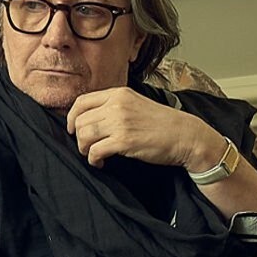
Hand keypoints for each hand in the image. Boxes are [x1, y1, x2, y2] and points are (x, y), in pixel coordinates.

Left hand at [65, 87, 219, 171]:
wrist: (185, 135)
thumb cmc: (162, 124)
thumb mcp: (136, 103)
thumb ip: (115, 106)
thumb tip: (91, 119)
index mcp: (118, 94)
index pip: (81, 102)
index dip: (72, 117)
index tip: (73, 129)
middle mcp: (116, 105)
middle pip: (80, 121)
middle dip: (79, 137)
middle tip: (87, 147)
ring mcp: (120, 123)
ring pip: (84, 135)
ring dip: (84, 149)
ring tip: (93, 155)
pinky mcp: (124, 141)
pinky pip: (95, 151)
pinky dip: (93, 159)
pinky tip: (101, 163)